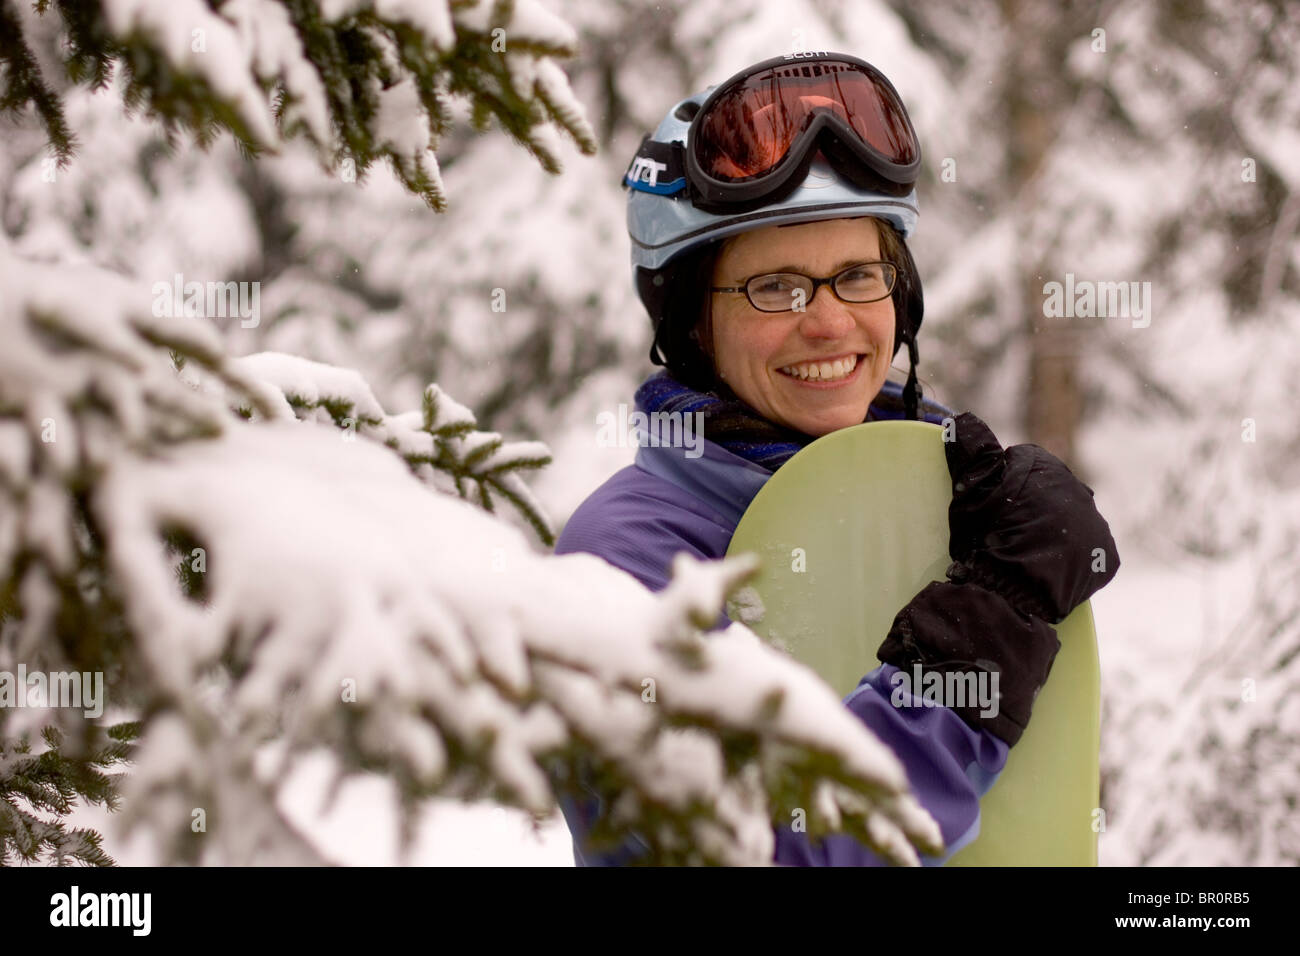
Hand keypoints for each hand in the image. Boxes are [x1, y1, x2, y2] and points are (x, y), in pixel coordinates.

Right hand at [943, 412, 1119, 623]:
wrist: (1012, 592)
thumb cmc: (986, 537)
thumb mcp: (969, 490)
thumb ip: (971, 449)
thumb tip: (963, 418)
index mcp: (1047, 468)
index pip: (1023, 462)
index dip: (1002, 482)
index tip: (989, 504)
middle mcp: (1079, 491)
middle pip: (1049, 490)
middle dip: (1030, 504)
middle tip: (1003, 529)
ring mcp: (1095, 526)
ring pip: (1068, 519)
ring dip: (1051, 529)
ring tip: (1024, 550)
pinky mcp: (1105, 558)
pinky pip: (1086, 550)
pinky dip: (1070, 556)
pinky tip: (1047, 566)